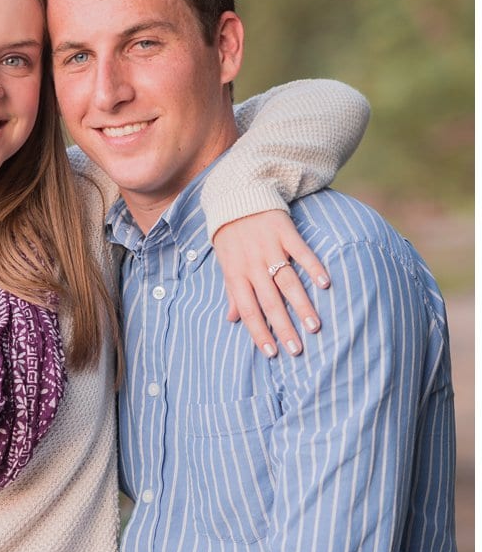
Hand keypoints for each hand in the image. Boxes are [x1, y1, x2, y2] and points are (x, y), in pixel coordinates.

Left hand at [210, 209, 329, 357]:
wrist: (237, 197)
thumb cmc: (231, 237)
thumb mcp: (226, 264)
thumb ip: (232, 292)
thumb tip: (232, 320)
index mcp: (236, 275)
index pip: (248, 310)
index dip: (259, 332)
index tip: (272, 353)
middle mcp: (252, 265)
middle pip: (269, 302)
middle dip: (283, 327)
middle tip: (298, 349)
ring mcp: (269, 248)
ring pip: (287, 282)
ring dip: (301, 305)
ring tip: (315, 326)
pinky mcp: (285, 232)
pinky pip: (301, 252)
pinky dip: (313, 267)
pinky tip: (326, 284)